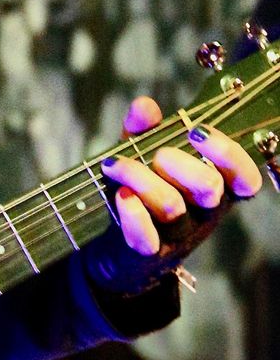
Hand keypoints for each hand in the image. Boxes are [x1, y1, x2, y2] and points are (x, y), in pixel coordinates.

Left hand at [102, 95, 261, 256]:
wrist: (117, 250)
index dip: (229, 154)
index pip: (245, 178)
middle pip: (209, 187)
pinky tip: (122, 195)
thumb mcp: (142, 157)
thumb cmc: (140, 193)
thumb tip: (145, 106)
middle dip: (180, 162)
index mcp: (215, 189)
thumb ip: (144, 131)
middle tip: (157, 154)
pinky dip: (134, 215)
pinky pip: (146, 238)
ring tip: (114, 164)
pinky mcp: (148, 253)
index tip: (196, 132)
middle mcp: (204, 214)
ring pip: (173, 206)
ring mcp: (178, 236)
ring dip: (142, 178)